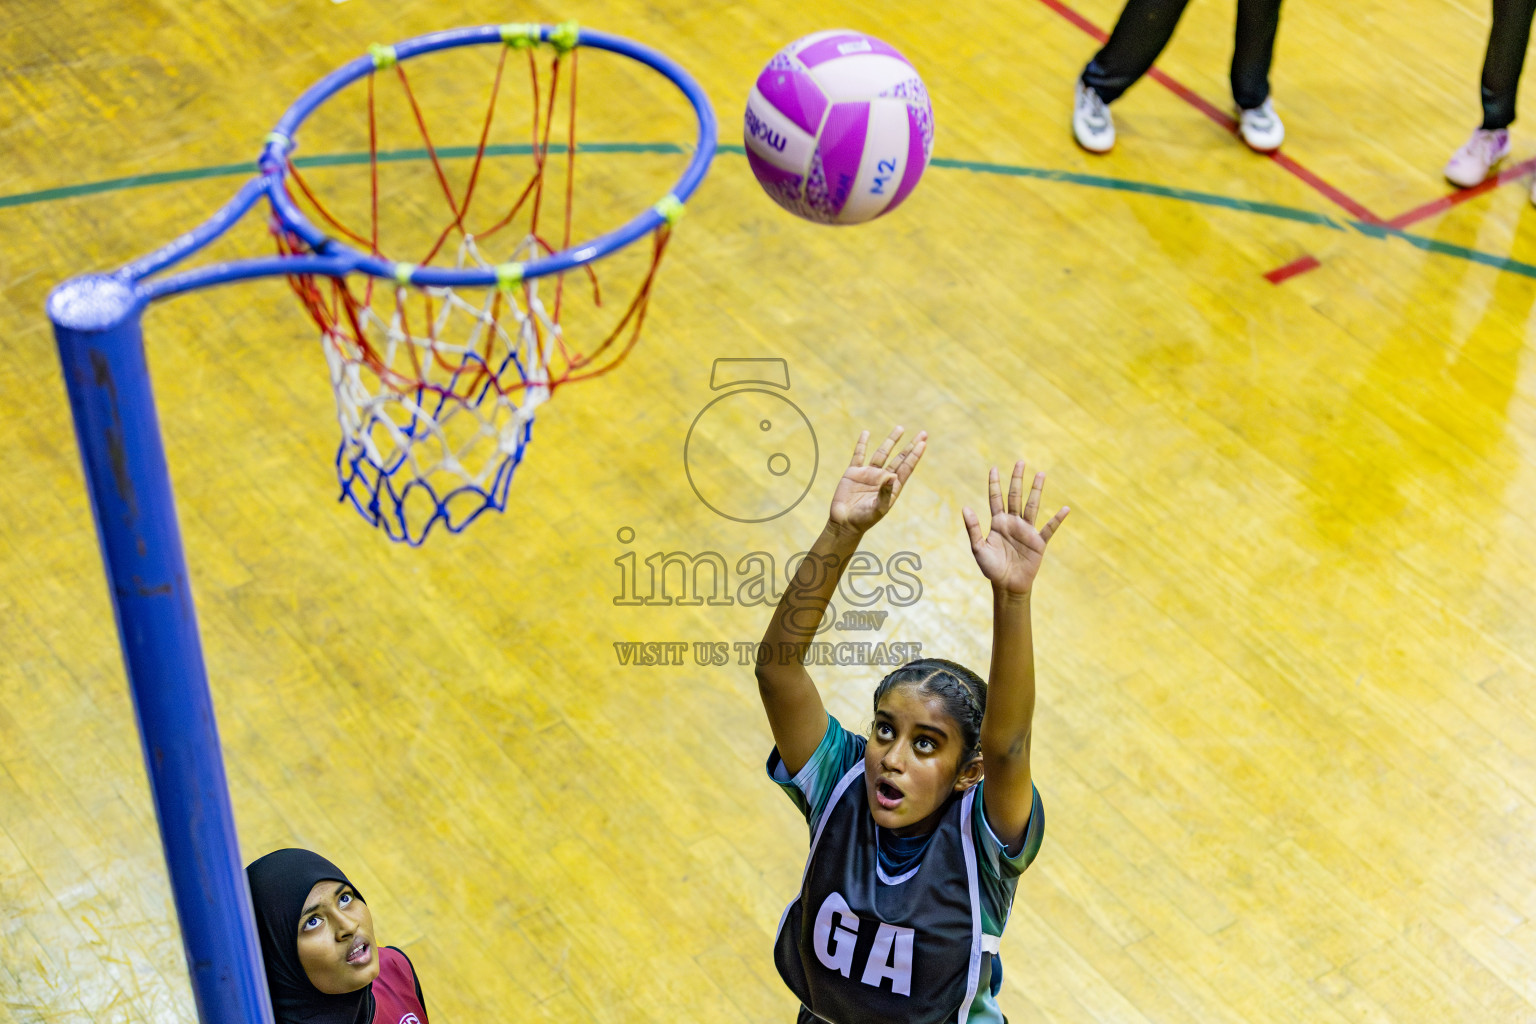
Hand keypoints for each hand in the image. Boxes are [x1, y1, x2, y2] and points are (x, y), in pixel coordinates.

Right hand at [828, 426, 926, 535]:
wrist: (844, 522)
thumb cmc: (864, 519)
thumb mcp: (877, 508)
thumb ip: (885, 493)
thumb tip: (892, 476)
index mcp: (892, 487)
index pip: (906, 468)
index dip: (915, 455)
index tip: (923, 443)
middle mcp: (882, 478)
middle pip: (899, 458)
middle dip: (910, 446)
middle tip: (923, 433)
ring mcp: (868, 474)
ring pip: (882, 453)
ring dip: (891, 441)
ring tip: (900, 428)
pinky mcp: (854, 472)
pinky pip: (859, 455)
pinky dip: (862, 444)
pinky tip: (866, 433)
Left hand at [963, 461, 1068, 596]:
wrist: (1007, 585)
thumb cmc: (991, 568)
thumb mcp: (978, 548)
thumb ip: (973, 528)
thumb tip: (965, 507)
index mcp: (998, 523)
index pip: (996, 498)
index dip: (994, 484)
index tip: (993, 468)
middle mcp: (1013, 522)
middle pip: (1015, 496)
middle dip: (1017, 479)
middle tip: (1020, 462)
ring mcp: (1026, 531)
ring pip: (1032, 505)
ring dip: (1036, 490)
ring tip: (1041, 474)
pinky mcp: (1038, 542)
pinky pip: (1049, 528)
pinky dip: (1057, 519)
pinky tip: (1065, 509)